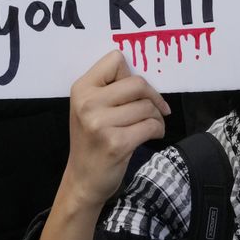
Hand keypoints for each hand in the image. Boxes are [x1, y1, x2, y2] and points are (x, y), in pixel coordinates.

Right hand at [63, 51, 170, 208]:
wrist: (83, 180)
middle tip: (155, 109)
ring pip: (147, 106)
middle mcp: (88, 103)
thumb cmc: (91, 140)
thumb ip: (109, 88)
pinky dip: (158, 130)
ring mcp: (100, 124)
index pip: (116, 60)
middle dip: (153, 97)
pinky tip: (152, 135)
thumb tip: (145, 75)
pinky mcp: (116, 143)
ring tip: (150, 125)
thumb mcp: (89, 108)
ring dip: (157, 116)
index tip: (134, 91)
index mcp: (82, 88)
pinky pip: (150, 126)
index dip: (130, 74)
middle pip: (137, 83)